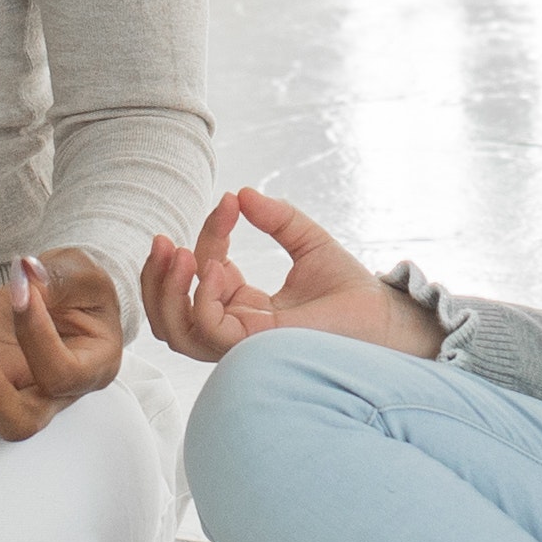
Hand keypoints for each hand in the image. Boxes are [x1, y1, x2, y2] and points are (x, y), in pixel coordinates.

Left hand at [0, 251, 131, 440]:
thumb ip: (60, 276)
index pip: (60, 373)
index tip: (19, 286)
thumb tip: (27, 272)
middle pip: (18, 423)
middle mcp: (48, 396)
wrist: (66, 298)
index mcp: (88, 370)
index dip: (37, 334)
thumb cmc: (82, 290)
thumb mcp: (82, 274)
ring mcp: (7, 392)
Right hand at [138, 187, 441, 365]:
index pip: (206, 272)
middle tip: (165, 240)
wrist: (384, 318)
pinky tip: (218, 269)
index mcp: (244, 306)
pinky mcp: (255, 348)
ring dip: (168, 291)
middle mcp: (236, 328)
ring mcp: (241, 343)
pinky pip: (208, 331)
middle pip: (170, 317)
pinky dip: (202, 299)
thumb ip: (277, 218)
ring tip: (181, 252)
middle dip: (157, 278)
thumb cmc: (350, 290)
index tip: (228, 202)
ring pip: (177, 332)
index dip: (208, 234)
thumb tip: (242, 193)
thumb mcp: (308, 242)